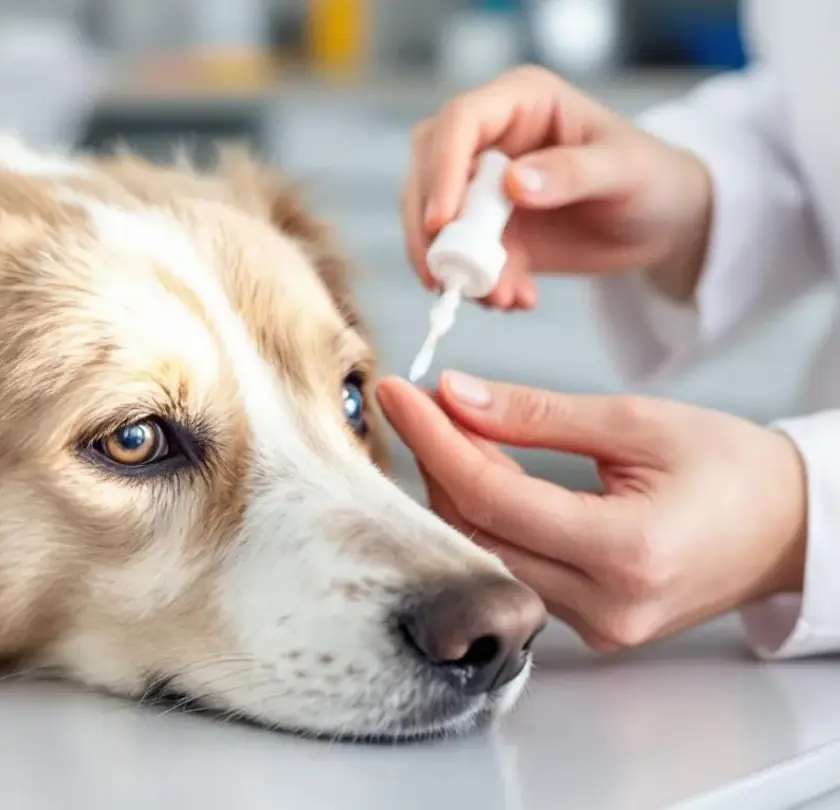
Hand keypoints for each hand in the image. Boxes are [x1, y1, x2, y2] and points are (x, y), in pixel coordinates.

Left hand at [377, 373, 807, 650]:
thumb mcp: (637, 422)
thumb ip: (536, 415)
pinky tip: (483, 475)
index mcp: (627, 552)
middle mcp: (606, 605)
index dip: (433, 441)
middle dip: (438, 464)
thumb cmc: (734, 470)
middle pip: (478, 532)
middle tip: (422, 406)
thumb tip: (455, 396)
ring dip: (459, 491)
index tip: (399, 396)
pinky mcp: (591, 626)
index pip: (491, 496)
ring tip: (452, 432)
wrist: (789, 527)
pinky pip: (515, 568)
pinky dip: (490, 520)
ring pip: (489, 554)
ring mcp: (597, 625)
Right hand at [403, 65, 713, 310]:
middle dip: (429, 228)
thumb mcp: (625, 172)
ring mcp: (483, 184)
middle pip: (428, 171)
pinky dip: (480, 285)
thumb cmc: (653, 179)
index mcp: (522, 101)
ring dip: (456, 265)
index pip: (461, 122)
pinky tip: (517, 299)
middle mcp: (492, 137)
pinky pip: (463, 256)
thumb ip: (572, 173)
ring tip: (500, 299)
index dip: (442, 169)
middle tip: (445, 276)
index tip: (442, 222)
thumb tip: (515, 184)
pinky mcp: (487, 228)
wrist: (662, 223)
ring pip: (435, 219)